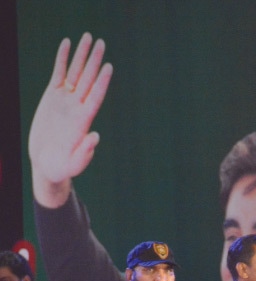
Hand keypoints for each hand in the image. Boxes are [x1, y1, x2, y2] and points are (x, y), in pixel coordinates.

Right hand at [29, 32, 112, 208]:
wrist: (47, 163)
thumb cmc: (61, 168)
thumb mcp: (73, 164)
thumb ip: (84, 153)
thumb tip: (95, 138)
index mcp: (84, 120)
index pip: (96, 96)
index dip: (102, 82)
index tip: (108, 66)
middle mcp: (78, 106)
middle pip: (88, 79)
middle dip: (94, 60)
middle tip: (101, 42)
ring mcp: (66, 100)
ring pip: (76, 72)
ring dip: (82, 55)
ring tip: (88, 36)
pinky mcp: (53, 97)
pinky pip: (59, 74)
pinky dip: (62, 59)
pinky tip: (66, 44)